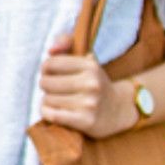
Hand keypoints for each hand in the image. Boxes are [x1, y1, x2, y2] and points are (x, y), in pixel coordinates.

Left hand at [34, 20, 134, 136]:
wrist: (119, 110)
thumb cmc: (94, 82)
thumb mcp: (85, 59)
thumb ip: (65, 43)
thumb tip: (51, 50)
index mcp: (90, 65)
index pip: (50, 64)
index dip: (46, 69)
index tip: (51, 74)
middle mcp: (91, 83)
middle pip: (46, 82)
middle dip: (46, 86)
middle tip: (55, 89)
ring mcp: (89, 103)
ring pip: (47, 99)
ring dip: (47, 101)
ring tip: (57, 100)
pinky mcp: (87, 121)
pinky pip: (53, 115)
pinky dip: (46, 113)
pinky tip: (52, 111)